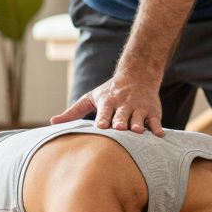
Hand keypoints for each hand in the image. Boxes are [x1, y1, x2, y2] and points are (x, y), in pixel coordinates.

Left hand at [50, 71, 165, 135]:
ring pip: (139, 118)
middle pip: (122, 114)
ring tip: (138, 131)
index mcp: (108, 101)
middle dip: (120, 121)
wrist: (138, 75)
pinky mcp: (152, 112)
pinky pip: (155, 121)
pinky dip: (157, 127)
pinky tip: (159, 135)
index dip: (103, 118)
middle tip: (119, 128)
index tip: (101, 127)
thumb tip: (52, 123)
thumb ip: (73, 112)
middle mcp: (124, 104)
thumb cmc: (109, 91)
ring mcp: (139, 108)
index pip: (105, 111)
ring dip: (138, 124)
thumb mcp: (91, 98)